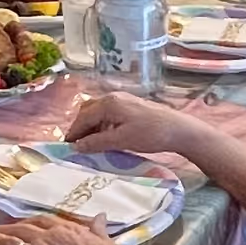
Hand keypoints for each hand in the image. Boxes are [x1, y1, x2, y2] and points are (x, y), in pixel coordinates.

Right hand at [64, 87, 183, 156]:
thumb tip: (77, 146)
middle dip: (81, 127)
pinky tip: (106, 138)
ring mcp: (123, 100)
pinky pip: (109, 114)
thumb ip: (97, 142)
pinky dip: (102, 125)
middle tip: (77, 145)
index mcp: (109, 103)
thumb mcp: (121, 141)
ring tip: (90, 144)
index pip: (83, 117)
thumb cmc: (150, 134)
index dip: (73, 132)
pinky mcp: (131, 106)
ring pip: (99, 112)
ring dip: (92, 127)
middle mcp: (113, 97)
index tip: (66, 147)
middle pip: (88, 111)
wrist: (179, 130)